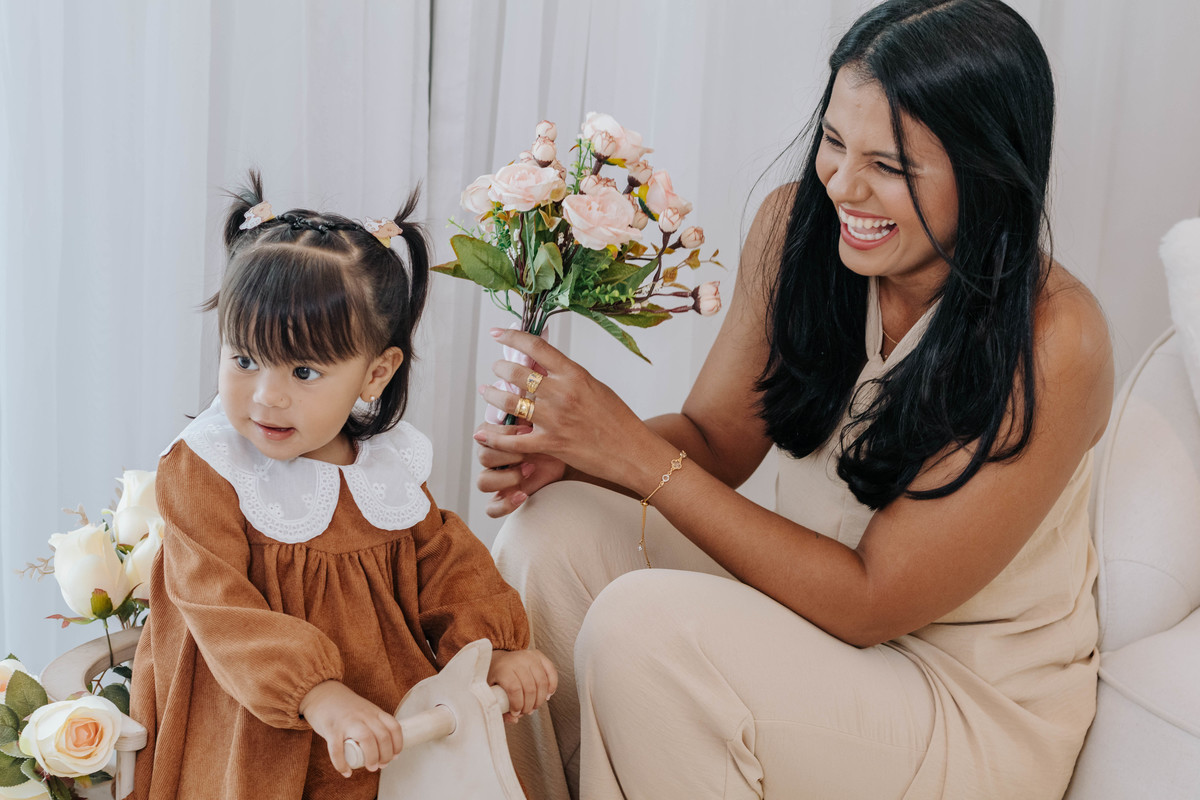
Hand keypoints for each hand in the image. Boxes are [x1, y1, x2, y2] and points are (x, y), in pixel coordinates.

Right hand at [299, 680, 403, 777]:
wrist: (322, 694)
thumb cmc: (345, 708)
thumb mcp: (365, 711)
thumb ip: (375, 723)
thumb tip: (385, 747)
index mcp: (374, 712)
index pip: (393, 727)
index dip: (398, 744)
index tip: (395, 755)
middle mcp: (364, 715)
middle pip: (382, 736)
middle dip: (386, 755)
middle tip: (382, 765)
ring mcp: (348, 722)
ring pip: (366, 739)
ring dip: (372, 757)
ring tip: (371, 768)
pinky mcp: (332, 729)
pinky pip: (337, 750)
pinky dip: (342, 764)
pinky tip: (346, 771)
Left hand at [474, 328, 657, 491]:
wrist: (632, 451)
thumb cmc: (618, 419)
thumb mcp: (595, 386)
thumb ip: (568, 376)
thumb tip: (542, 364)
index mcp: (574, 374)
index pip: (536, 346)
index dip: (512, 336)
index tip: (497, 333)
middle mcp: (562, 393)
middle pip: (517, 372)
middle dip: (500, 368)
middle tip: (496, 368)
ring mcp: (554, 419)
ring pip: (509, 402)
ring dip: (492, 395)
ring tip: (487, 391)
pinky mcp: (550, 444)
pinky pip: (513, 440)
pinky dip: (494, 437)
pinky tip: (483, 433)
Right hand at [474, 421, 566, 516]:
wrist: (569, 459)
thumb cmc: (553, 438)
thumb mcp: (540, 423)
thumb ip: (525, 413)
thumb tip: (519, 396)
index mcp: (494, 437)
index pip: (483, 433)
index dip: (504, 433)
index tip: (527, 430)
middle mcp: (492, 458)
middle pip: (483, 456)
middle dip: (508, 454)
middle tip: (529, 453)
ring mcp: (497, 479)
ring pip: (483, 481)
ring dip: (507, 476)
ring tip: (529, 470)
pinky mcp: (505, 498)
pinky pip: (491, 508)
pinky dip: (506, 503)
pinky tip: (523, 494)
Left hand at [488, 649, 557, 722]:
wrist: (499, 658)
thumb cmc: (494, 676)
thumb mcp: (490, 691)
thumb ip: (499, 707)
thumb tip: (514, 719)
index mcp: (503, 668)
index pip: (514, 689)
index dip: (517, 704)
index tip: (515, 712)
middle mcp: (518, 660)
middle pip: (530, 688)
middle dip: (529, 705)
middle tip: (525, 711)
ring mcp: (530, 657)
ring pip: (542, 682)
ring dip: (540, 699)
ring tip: (534, 706)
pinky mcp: (539, 656)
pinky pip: (551, 672)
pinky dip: (552, 686)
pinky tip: (547, 695)